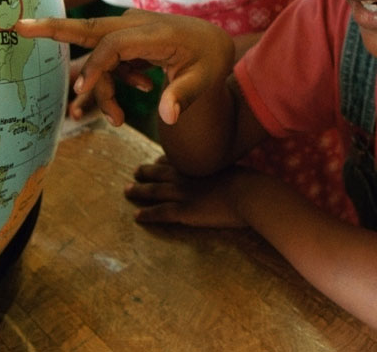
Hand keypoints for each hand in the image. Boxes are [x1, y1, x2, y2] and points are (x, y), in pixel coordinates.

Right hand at [16, 10, 234, 125]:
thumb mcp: (204, 79)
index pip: (114, 46)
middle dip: (54, 28)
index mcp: (155, 32)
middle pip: (89, 28)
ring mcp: (129, 29)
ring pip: (98, 55)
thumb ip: (184, 97)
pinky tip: (139, 92)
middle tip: (18, 26)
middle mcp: (136, 24)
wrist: (214, 42)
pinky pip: (107, 60)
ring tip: (118, 119)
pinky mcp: (126, 38)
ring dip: (100, 87)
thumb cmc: (210, 59)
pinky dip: (112, 80)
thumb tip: (168, 118)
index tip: (81, 92)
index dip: (96, 68)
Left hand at [125, 156, 248, 228]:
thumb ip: (227, 170)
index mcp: (198, 165)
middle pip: (159, 173)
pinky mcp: (184, 211)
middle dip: (146, 172)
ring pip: (153, 191)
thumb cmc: (249, 182)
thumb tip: (233, 172)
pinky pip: (159, 213)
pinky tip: (137, 217)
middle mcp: (186, 176)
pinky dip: (147, 214)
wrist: (249, 194)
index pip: (175, 160)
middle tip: (135, 172)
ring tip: (127, 190)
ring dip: (138, 191)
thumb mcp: (236, 169)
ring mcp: (183, 193)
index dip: (163, 161)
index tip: (157, 160)